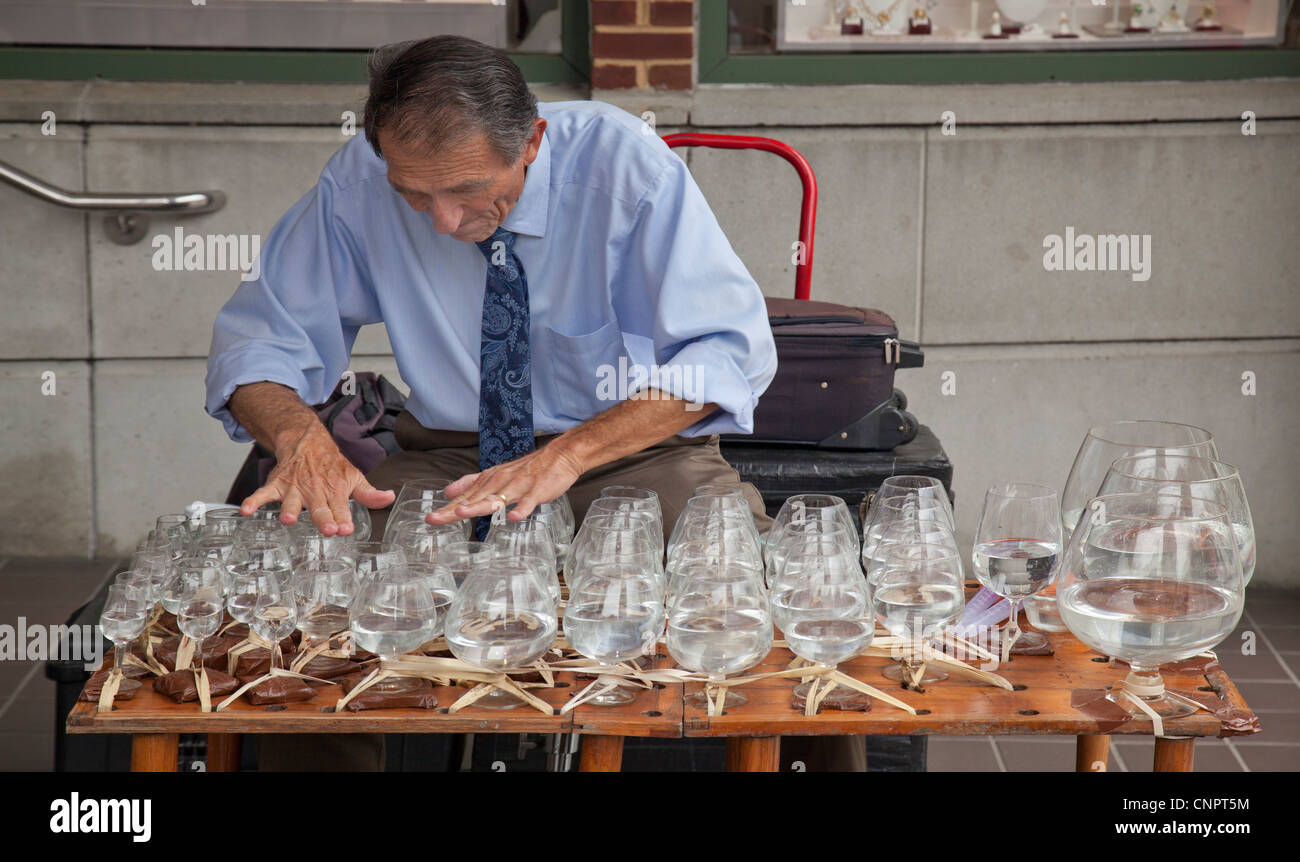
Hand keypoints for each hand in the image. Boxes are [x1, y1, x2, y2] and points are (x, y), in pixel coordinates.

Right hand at [240, 421, 394, 536]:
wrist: (307, 441)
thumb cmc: (332, 466)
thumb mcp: (354, 477)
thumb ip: (369, 493)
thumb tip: (390, 498)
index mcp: (335, 491)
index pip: (341, 508)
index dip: (343, 519)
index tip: (346, 529)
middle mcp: (315, 490)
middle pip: (318, 507)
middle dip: (323, 518)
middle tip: (327, 529)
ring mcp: (295, 488)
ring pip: (291, 501)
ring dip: (288, 510)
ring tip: (286, 519)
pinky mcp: (277, 484)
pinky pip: (263, 493)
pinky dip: (253, 501)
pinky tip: (246, 511)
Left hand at [428, 442, 584, 525]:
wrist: (559, 456)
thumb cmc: (527, 469)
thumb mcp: (496, 474)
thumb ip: (472, 483)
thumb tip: (448, 492)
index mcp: (490, 480)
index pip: (465, 497)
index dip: (447, 508)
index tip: (430, 518)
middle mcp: (500, 482)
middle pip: (475, 499)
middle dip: (455, 509)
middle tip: (435, 519)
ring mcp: (519, 486)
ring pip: (497, 498)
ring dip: (480, 505)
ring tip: (463, 513)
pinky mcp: (537, 491)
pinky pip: (528, 502)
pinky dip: (521, 510)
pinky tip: (513, 518)